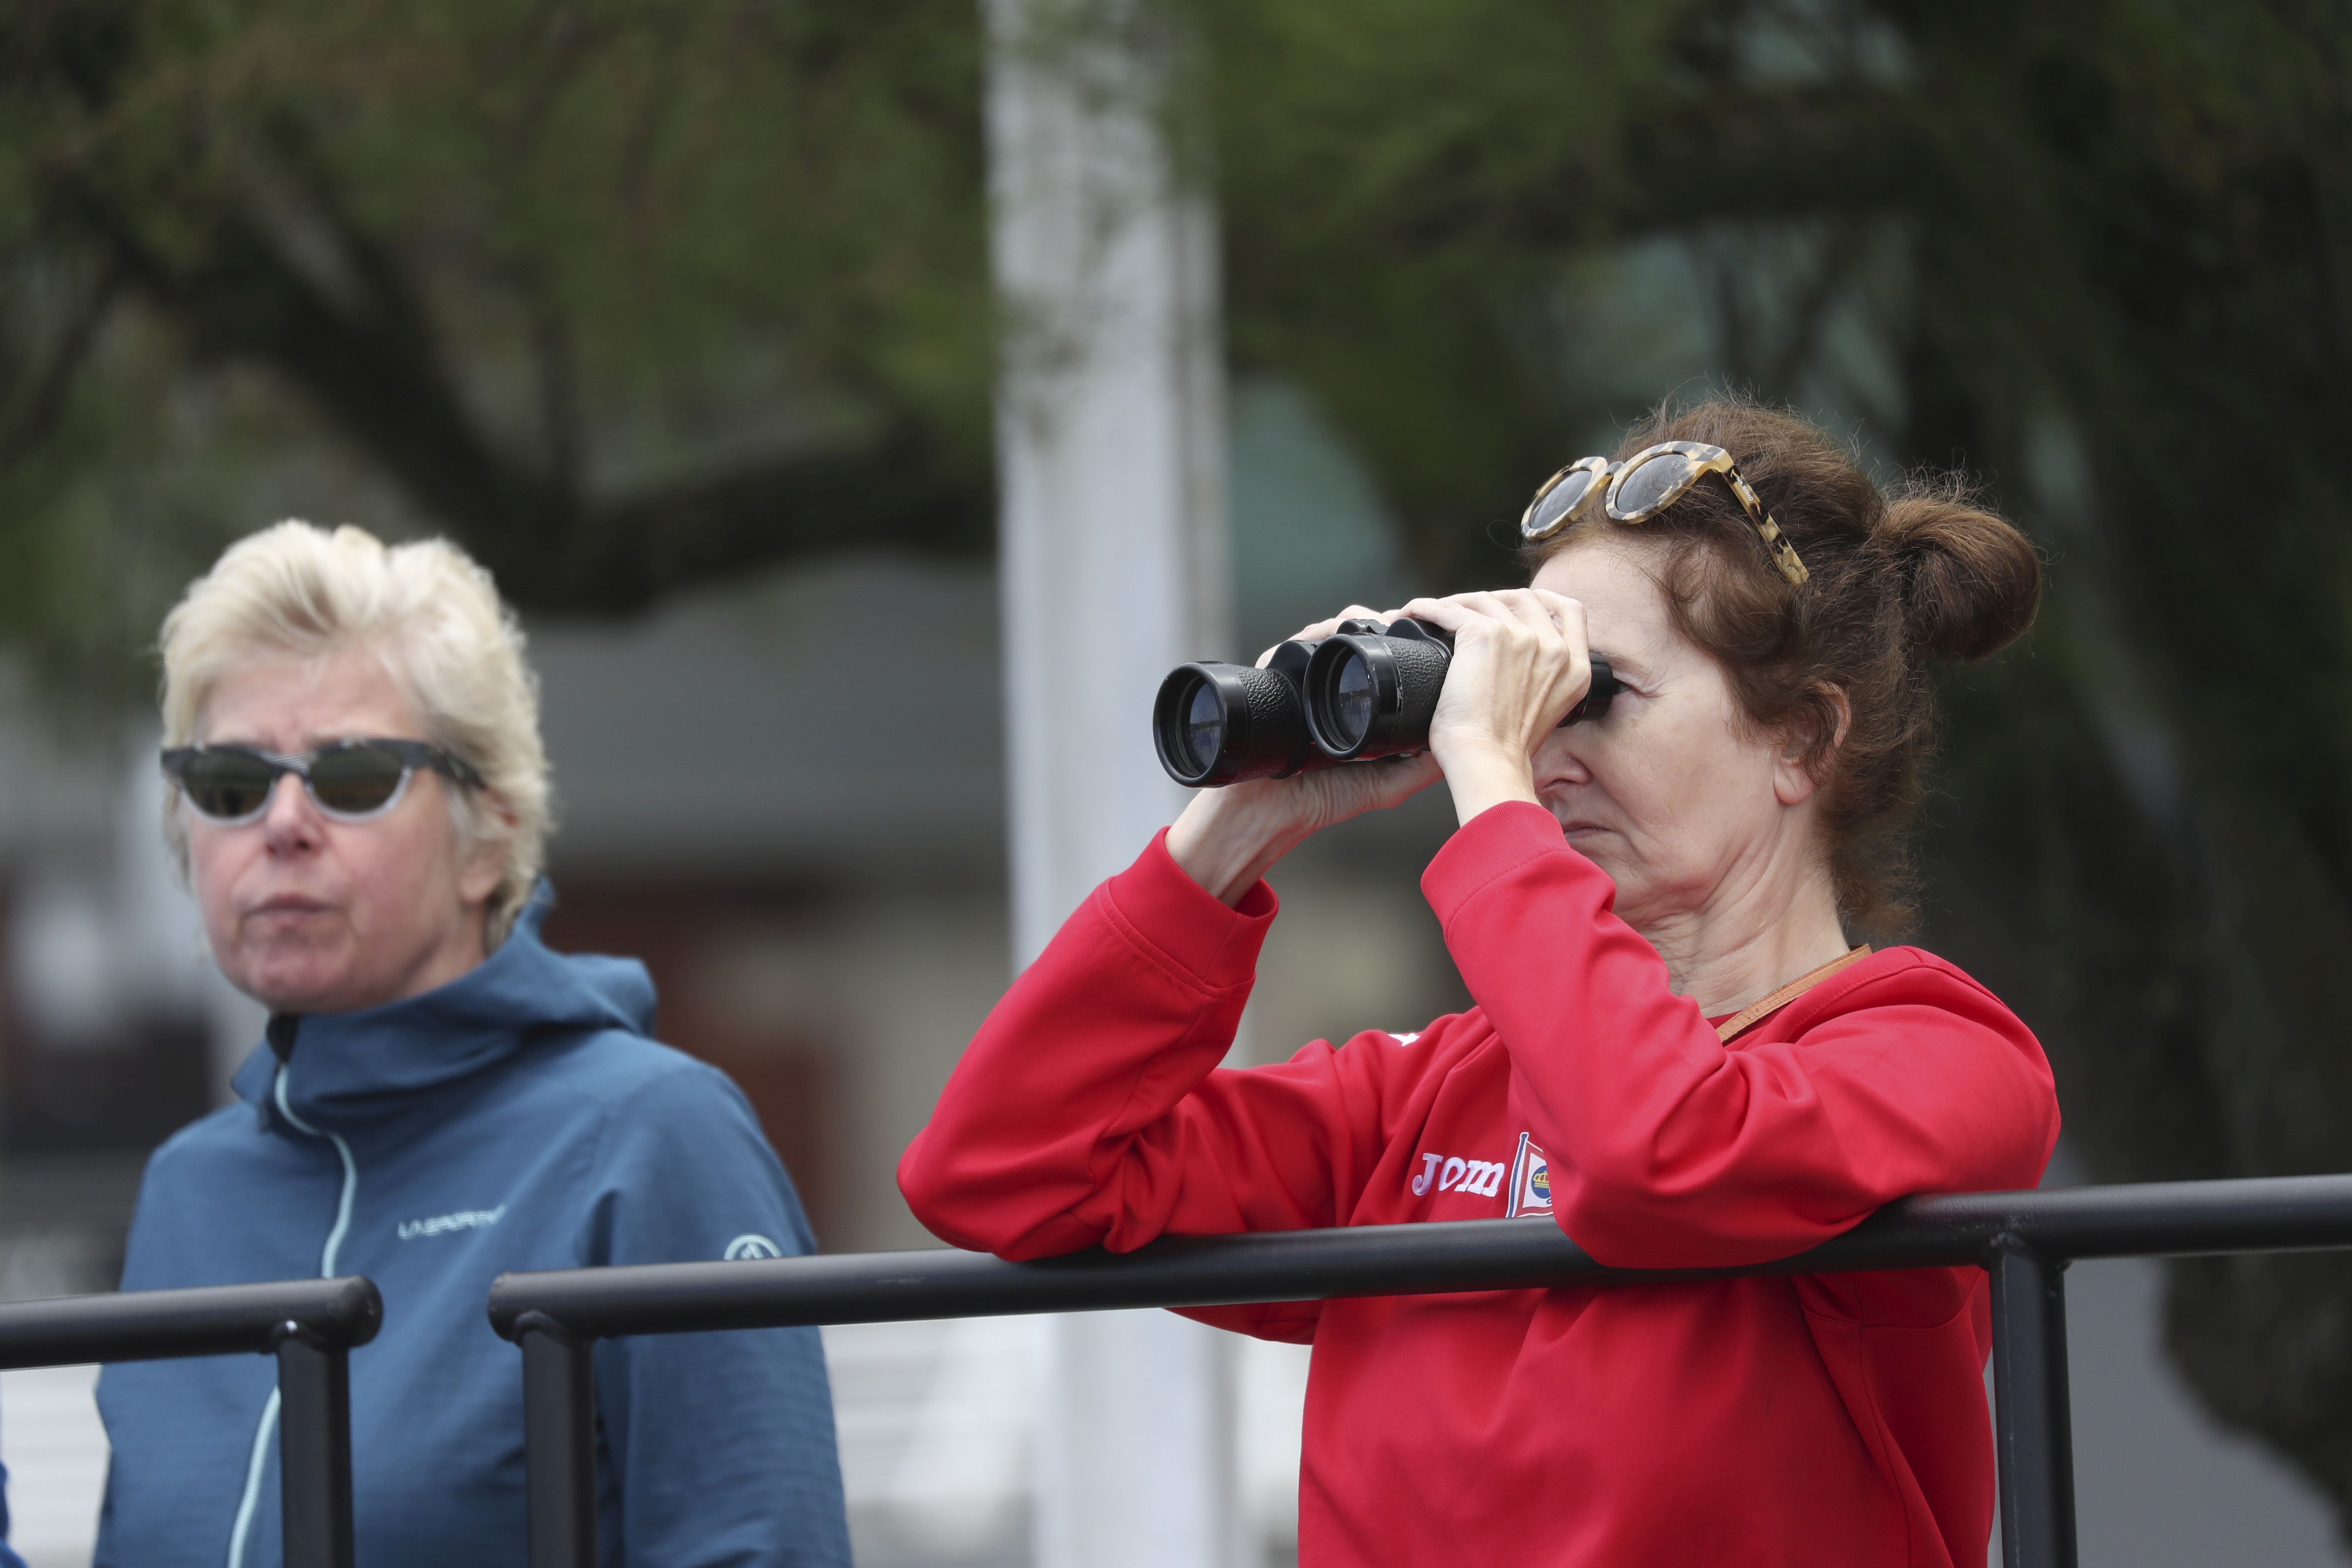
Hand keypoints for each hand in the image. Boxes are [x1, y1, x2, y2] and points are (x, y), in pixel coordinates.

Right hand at [1165, 606, 1436, 904]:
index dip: (1397, 640)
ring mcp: (1303, 685)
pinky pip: (1289, 649)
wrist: (1266, 811)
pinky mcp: (1275, 683)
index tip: (1412, 631)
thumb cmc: (1322, 800)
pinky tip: (1317, 634)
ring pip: (1324, 636)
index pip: (1383, 658)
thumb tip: (1458, 744)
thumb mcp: (1385, 788)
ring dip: (1338, 625)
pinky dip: (1304, 637)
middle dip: (1367, 624)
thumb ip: (1420, 770)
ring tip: (1354, 626)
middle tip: (1383, 623)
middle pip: (1352, 638)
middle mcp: (1332, 690)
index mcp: (1361, 706)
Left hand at [1398, 589, 1592, 826]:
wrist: (1487, 762)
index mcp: (1574, 667)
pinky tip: (1414, 614)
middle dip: (1492, 600)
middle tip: (1464, 612)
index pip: (1569, 611)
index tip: (1516, 605)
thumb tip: (1513, 668)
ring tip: (1432, 615)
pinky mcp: (1485, 635)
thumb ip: (1540, 682)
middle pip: (1524, 598)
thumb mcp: (1542, 711)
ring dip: (1455, 603)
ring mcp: (1522, 637)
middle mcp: (1554, 647)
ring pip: (1484, 600)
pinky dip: (1426, 608)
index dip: (1542, 601)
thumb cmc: (1503, 750)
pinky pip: (1449, 609)